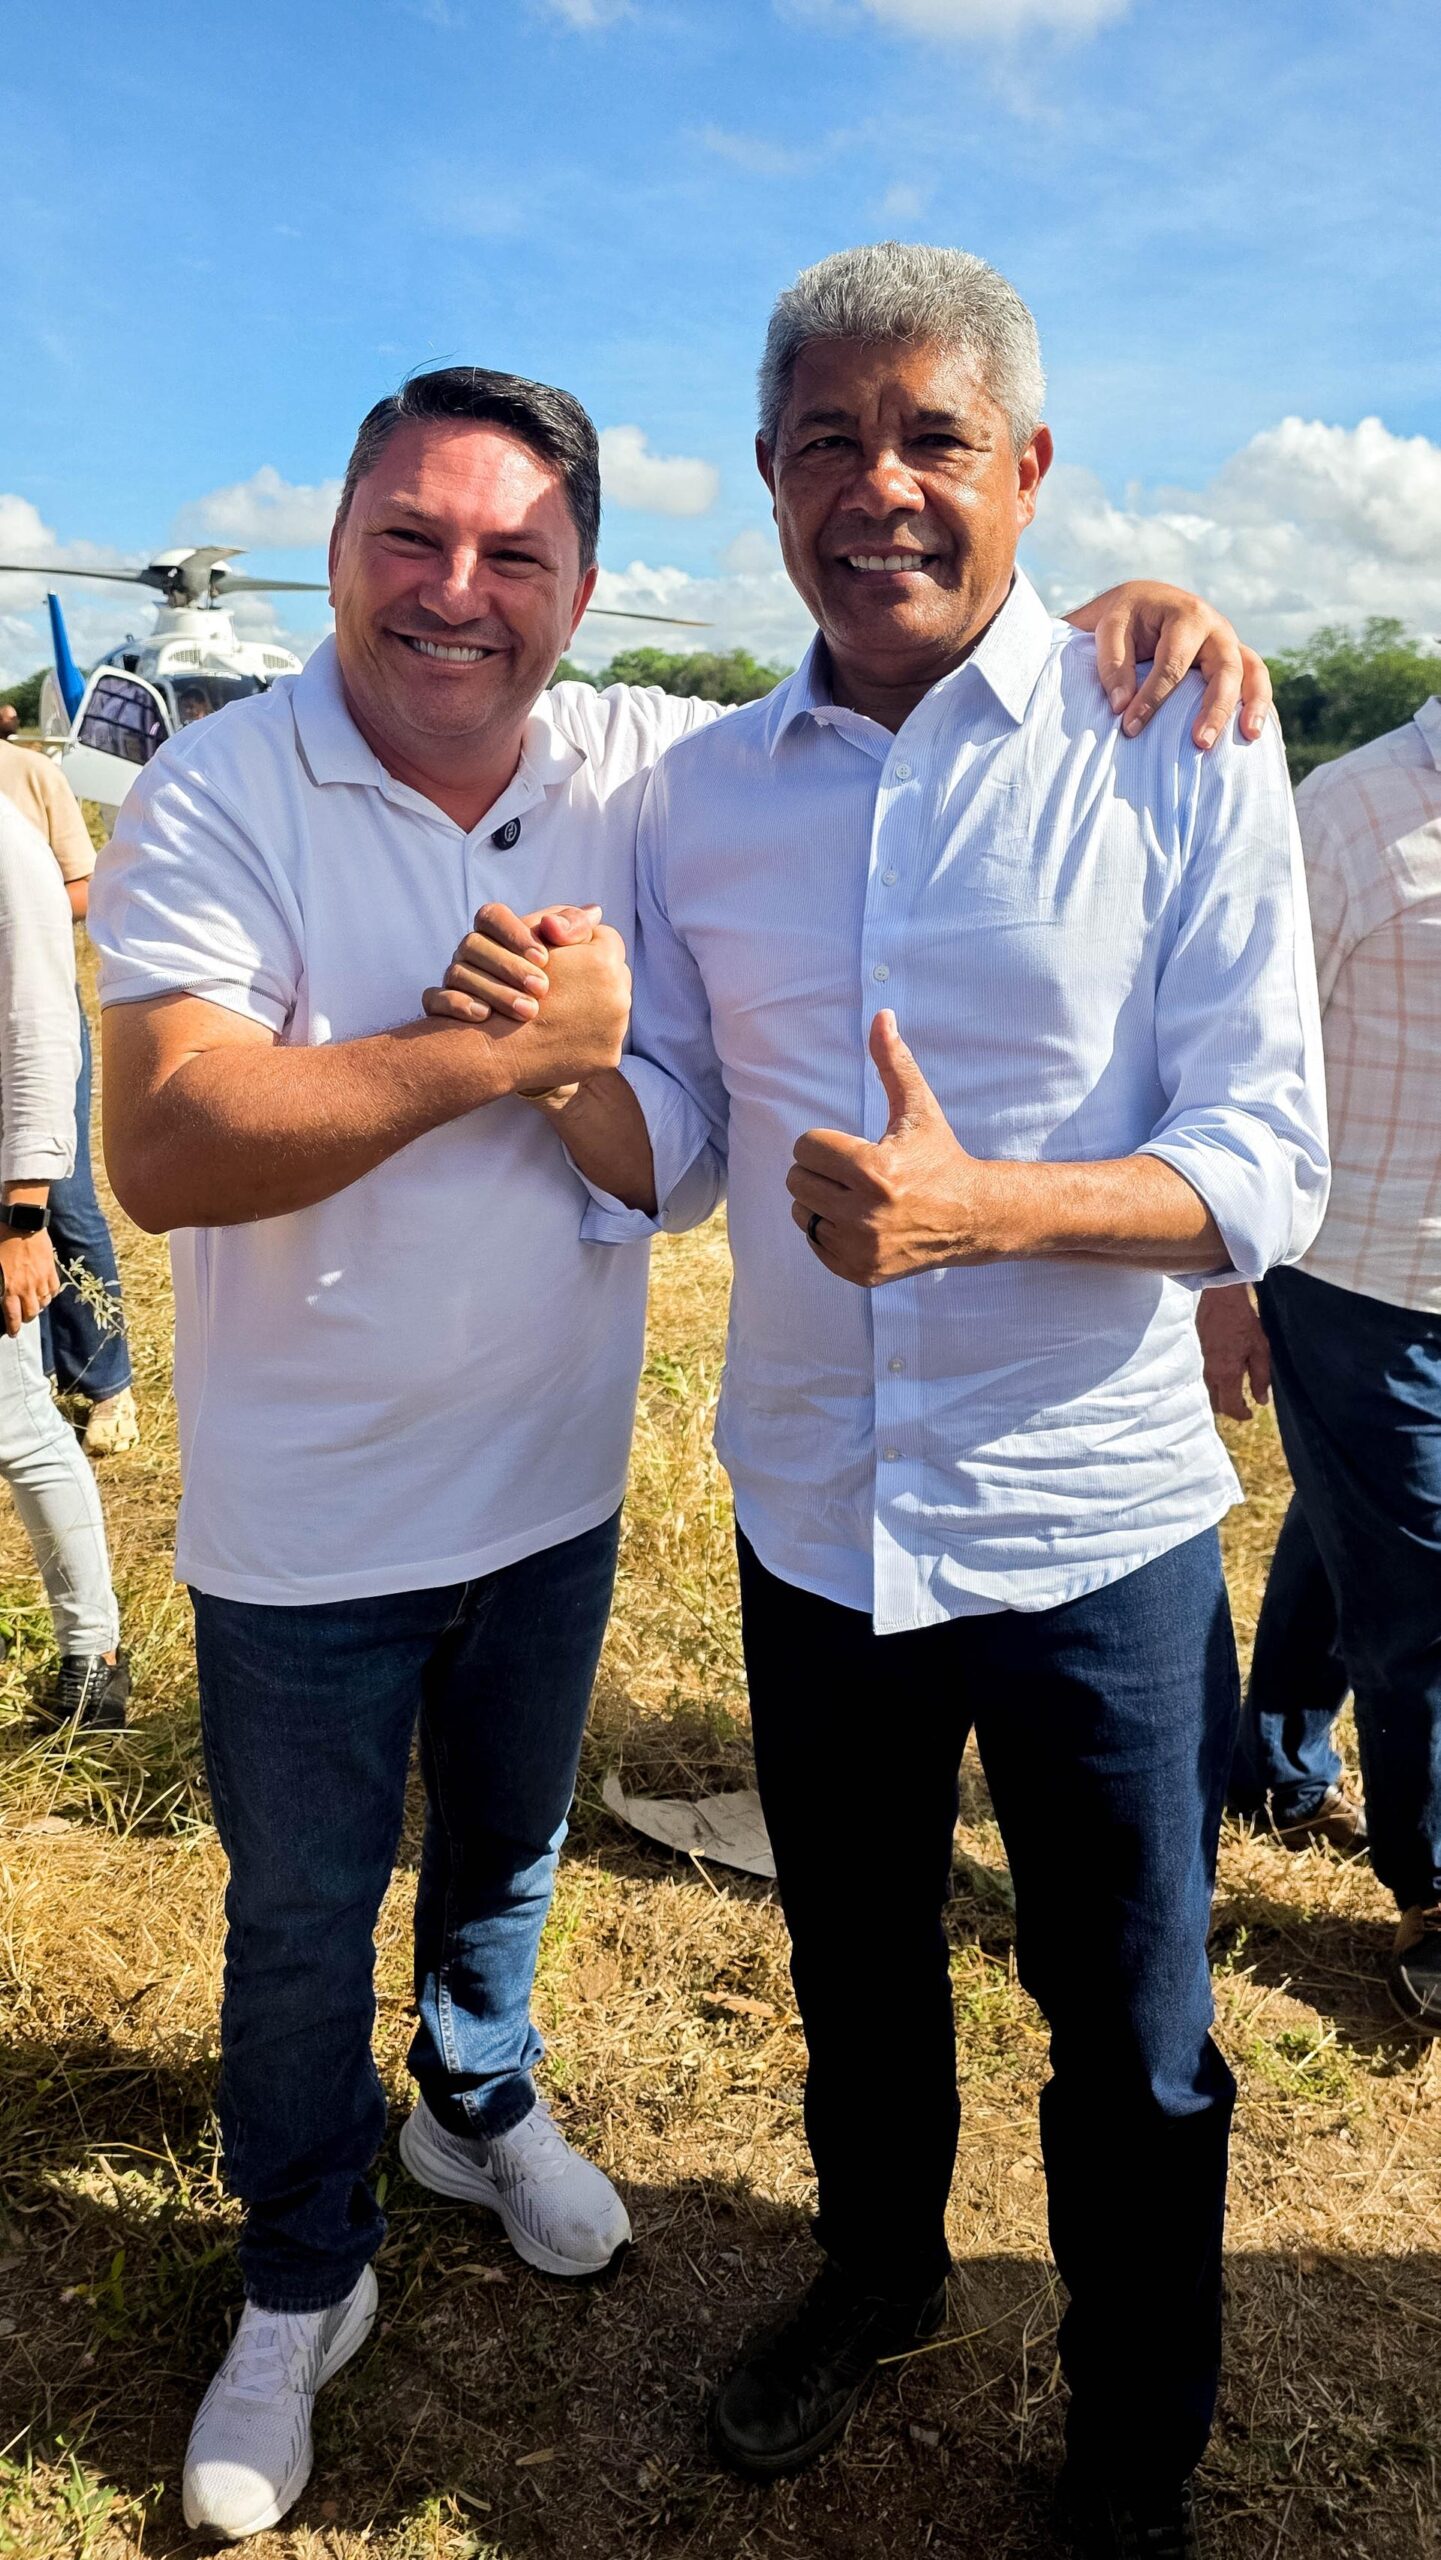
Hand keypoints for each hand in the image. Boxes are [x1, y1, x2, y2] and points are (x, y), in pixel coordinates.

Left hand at [0, 1228, 60, 1336]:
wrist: (22, 1223)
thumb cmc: (2, 1240)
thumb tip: (1, 1292)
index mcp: (9, 1288)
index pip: (13, 1316)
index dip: (13, 1327)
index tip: (12, 1333)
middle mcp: (27, 1288)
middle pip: (31, 1313)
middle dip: (26, 1318)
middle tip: (22, 1316)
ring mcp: (41, 1279)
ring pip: (44, 1302)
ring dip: (38, 1305)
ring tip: (33, 1302)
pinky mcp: (51, 1270)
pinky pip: (54, 1289)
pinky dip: (49, 1293)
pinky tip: (45, 1291)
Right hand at [423, 900, 603, 1025]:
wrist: (539, 1045)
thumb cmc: (562, 991)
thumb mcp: (574, 959)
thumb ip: (580, 933)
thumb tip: (594, 912)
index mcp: (495, 933)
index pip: (492, 916)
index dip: (516, 934)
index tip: (545, 957)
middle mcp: (469, 953)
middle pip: (473, 945)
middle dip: (511, 968)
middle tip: (543, 990)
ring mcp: (453, 979)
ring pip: (456, 972)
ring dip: (494, 991)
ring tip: (529, 1012)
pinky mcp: (441, 1006)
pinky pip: (434, 999)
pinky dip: (459, 1006)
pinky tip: (485, 1018)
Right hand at [475, 926, 632, 1096]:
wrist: (495, 1050)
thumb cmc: (504, 985)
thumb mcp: (531, 941)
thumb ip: (566, 923)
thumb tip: (596, 912)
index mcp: (603, 961)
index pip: (605, 939)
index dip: (580, 945)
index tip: (560, 956)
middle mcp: (619, 995)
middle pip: (615, 974)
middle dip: (591, 975)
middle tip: (561, 983)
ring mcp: (617, 1029)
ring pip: (612, 1006)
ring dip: (591, 1005)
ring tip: (561, 1010)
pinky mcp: (608, 1057)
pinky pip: (605, 1038)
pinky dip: (587, 1035)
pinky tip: (562, 1033)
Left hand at [787, 1012, 1001, 1286]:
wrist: (970, 1218)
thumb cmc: (938, 1157)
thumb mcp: (918, 1108)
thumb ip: (893, 1063)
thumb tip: (882, 1015)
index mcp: (873, 1170)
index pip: (806, 1148)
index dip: (826, 1144)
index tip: (854, 1148)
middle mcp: (865, 1214)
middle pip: (797, 1181)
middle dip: (821, 1172)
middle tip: (854, 1173)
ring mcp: (861, 1248)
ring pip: (802, 1213)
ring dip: (821, 1202)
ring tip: (857, 1198)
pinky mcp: (860, 1272)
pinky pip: (815, 1244)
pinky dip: (830, 1232)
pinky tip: (861, 1223)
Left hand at [1064, 582, 1271, 749]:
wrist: (1144, 603)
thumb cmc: (1126, 619)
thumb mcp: (1110, 629)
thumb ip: (1113, 665)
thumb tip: (1122, 706)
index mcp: (1186, 615)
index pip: (1173, 662)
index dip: (1152, 698)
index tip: (1130, 728)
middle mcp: (1216, 629)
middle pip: (1224, 668)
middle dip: (1215, 708)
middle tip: (1200, 742)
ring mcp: (1230, 645)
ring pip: (1252, 672)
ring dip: (1254, 705)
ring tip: (1250, 737)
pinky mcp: (1235, 661)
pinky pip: (1255, 680)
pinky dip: (1259, 704)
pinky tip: (1253, 734)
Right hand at [1196, 1285, 1271, 1421]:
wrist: (1221, 1299)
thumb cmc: (1244, 1322)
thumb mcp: (1260, 1350)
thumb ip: (1260, 1378)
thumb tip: (1261, 1400)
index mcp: (1227, 1374)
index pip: (1230, 1407)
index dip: (1241, 1415)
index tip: (1251, 1414)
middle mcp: (1211, 1373)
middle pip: (1216, 1403)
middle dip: (1229, 1408)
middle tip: (1243, 1405)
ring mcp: (1203, 1363)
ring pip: (1210, 1390)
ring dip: (1222, 1395)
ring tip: (1236, 1391)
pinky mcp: (1200, 1353)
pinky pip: (1207, 1376)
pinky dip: (1217, 1382)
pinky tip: (1227, 1373)